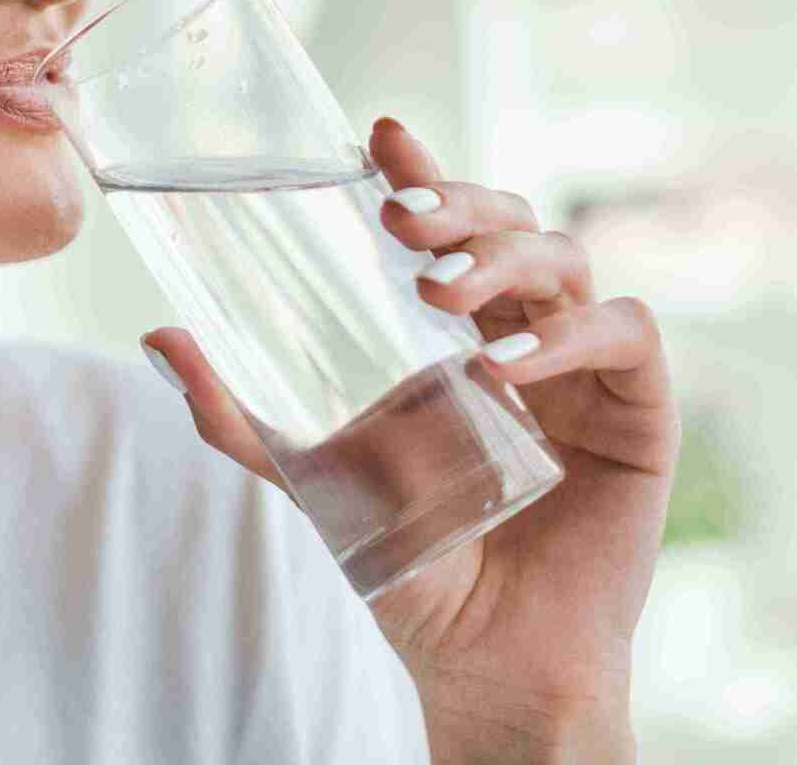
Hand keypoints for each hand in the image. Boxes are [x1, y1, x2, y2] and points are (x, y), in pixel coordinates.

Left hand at [141, 117, 676, 760]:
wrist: (485, 661)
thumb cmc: (410, 564)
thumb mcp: (316, 477)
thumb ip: (243, 416)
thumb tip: (158, 338)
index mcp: (456, 329)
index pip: (446, 225)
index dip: (423, 172)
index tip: (381, 135)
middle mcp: (525, 331)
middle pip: (511, 222)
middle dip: (460, 202)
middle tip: (401, 218)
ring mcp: (584, 366)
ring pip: (566, 257)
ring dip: (503, 258)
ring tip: (440, 292)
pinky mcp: (638, 411)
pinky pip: (624, 333)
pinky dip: (570, 336)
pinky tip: (505, 366)